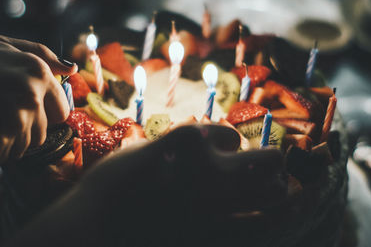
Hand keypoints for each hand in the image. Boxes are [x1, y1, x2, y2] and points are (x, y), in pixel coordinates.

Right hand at [0, 35, 76, 168]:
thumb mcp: (3, 44)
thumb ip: (42, 54)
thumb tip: (71, 69)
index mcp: (39, 73)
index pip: (62, 113)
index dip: (44, 116)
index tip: (21, 110)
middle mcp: (32, 97)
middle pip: (43, 134)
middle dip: (25, 131)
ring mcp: (14, 121)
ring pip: (23, 149)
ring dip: (6, 142)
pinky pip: (2, 158)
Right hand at [7, 125, 287, 246]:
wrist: (93, 229)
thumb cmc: (108, 187)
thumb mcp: (137, 152)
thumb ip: (170, 144)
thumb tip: (192, 144)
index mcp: (188, 141)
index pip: (229, 134)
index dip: (228, 141)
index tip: (224, 149)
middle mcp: (210, 170)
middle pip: (268, 160)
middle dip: (272, 161)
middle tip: (269, 166)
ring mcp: (216, 206)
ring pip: (274, 195)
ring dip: (278, 192)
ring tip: (277, 193)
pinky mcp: (212, 237)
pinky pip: (259, 229)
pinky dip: (271, 221)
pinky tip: (271, 218)